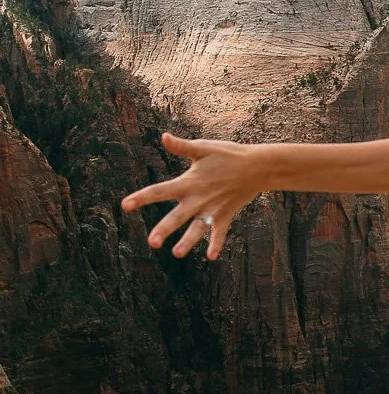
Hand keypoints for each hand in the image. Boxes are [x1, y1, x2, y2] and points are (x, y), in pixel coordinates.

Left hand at [120, 133, 265, 259]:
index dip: (141, 198)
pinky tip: (210, 256)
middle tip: (152, 243)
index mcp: (188, 183)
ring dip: (188, 241)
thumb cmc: (229, 155)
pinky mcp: (226, 214)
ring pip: (197, 229)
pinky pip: (220, 232)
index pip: (159, 191)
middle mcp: (199, 199)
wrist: (259, 167)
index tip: (124, 206)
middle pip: (177, 217)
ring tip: (176, 254)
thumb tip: (162, 136)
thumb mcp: (204, 148)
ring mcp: (213, 209)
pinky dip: (216, 243)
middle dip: (164, 230)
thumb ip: (181, 146)